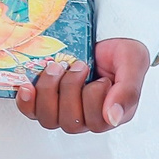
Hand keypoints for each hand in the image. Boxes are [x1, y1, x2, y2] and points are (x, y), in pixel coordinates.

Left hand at [14, 37, 148, 133]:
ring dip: (49, 90)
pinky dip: (26, 101)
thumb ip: (128, 91)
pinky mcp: (46, 100)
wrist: (102, 35)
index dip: (93, 99)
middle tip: (78, 66)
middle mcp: (87, 117)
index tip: (100, 76)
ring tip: (56, 67)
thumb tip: (112, 118)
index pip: (97, 122)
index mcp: (111, 114)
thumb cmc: (120, 51)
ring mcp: (64, 109)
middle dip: (70, 89)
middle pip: (70, 123)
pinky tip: (27, 86)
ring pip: (49, 118)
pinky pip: (31, 111)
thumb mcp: (132, 64)